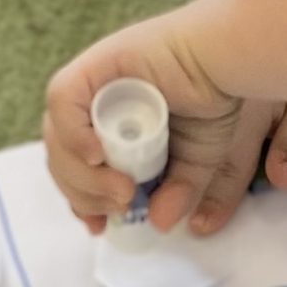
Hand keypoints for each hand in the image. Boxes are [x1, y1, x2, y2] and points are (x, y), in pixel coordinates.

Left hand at [42, 7, 286, 235]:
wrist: (229, 60)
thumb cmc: (216, 99)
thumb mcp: (196, 162)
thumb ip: (176, 192)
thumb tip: (158, 223)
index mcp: (110, 122)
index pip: (74, 166)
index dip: (80, 199)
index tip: (98, 226)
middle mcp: (94, 102)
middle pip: (61, 156)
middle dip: (84, 193)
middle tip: (119, 208)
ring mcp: (91, 82)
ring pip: (58, 136)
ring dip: (83, 175)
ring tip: (120, 191)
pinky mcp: (94, 65)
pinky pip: (64, 102)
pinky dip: (73, 134)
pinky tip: (96, 158)